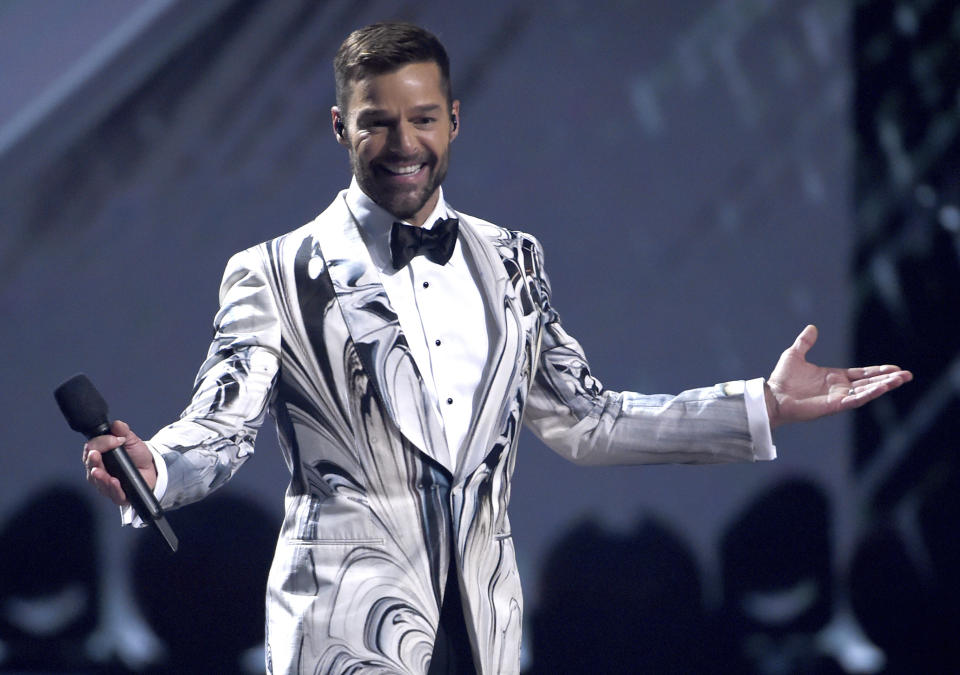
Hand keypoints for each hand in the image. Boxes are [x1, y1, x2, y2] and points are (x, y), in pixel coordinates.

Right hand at [83, 420, 156, 505]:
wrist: (151, 471)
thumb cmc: (137, 456)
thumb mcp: (132, 441)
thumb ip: (124, 432)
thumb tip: (117, 424)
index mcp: (100, 455)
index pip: (91, 449)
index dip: (100, 443)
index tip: (115, 439)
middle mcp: (99, 470)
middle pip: (90, 466)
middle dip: (92, 461)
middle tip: (96, 455)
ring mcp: (106, 483)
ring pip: (98, 482)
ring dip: (100, 477)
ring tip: (102, 473)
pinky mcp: (117, 495)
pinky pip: (112, 494)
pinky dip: (113, 489)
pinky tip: (114, 482)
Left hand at [765, 325, 912, 428]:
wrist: (772, 395)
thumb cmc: (782, 379)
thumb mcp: (794, 354)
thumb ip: (805, 342)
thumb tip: (812, 327)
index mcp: (834, 377)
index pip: (862, 374)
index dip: (878, 371)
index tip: (894, 368)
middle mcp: (839, 388)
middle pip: (870, 383)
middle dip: (888, 379)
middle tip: (907, 375)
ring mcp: (838, 397)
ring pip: (867, 391)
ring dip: (884, 386)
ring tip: (901, 380)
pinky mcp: (834, 405)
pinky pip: (856, 399)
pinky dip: (870, 393)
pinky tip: (882, 388)